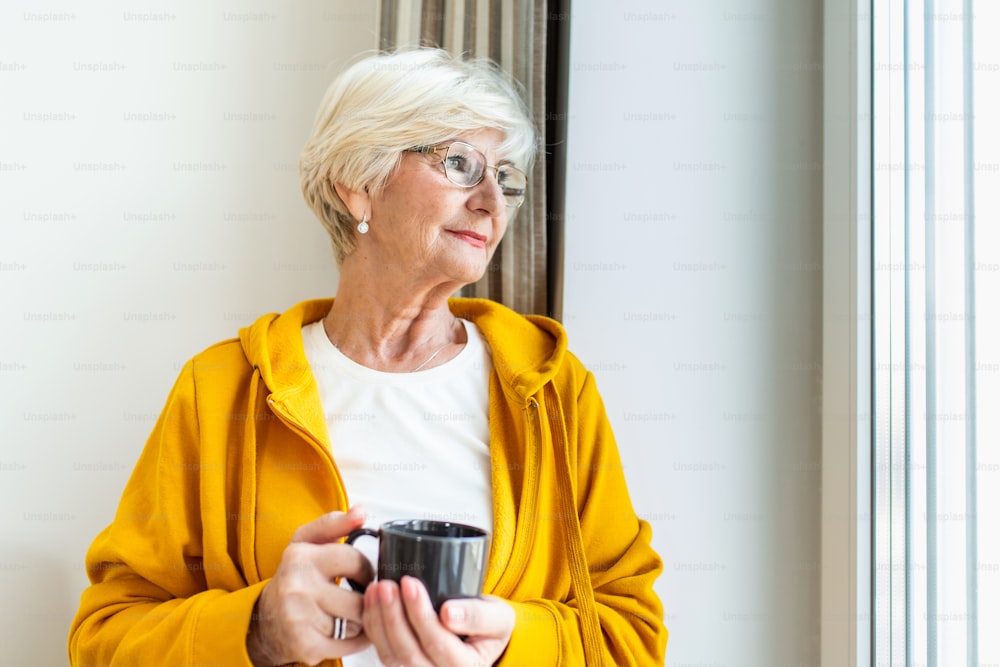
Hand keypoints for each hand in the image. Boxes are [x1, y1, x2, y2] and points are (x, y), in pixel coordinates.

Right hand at [247, 506, 374, 665]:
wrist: (264, 620)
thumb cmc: (294, 578)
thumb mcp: (307, 543)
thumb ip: (334, 524)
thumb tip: (360, 512)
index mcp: (300, 556)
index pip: (355, 561)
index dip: (365, 569)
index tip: (360, 574)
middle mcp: (296, 586)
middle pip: (360, 597)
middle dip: (365, 598)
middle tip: (357, 596)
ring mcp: (299, 617)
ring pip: (357, 621)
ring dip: (360, 620)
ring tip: (348, 614)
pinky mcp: (305, 644)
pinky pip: (350, 643)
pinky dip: (356, 639)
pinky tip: (346, 631)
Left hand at [363, 575, 513, 666]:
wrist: (483, 636)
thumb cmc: (490, 626)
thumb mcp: (498, 617)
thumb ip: (478, 615)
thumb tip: (451, 613)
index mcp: (465, 666)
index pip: (437, 642)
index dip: (420, 614)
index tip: (410, 583)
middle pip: (408, 651)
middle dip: (393, 616)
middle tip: (387, 585)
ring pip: (391, 655)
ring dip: (379, 621)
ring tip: (377, 588)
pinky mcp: (405, 662)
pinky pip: (384, 650)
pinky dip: (374, 625)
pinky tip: (372, 600)